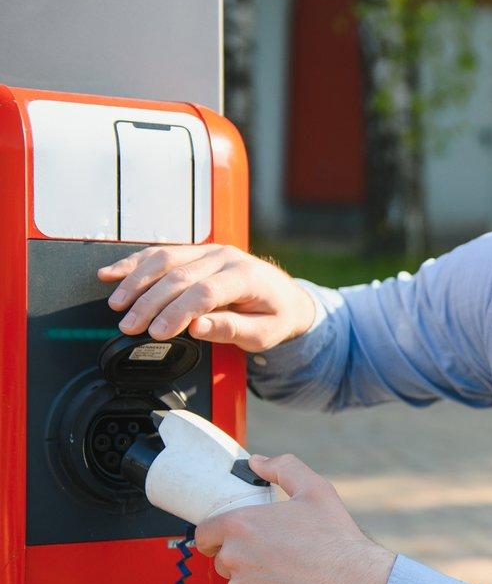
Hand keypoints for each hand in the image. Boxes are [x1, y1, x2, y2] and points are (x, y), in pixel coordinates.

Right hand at [97, 244, 315, 352]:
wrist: (287, 297)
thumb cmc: (276, 317)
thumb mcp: (263, 333)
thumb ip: (231, 329)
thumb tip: (197, 328)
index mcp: (246, 277)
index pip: (205, 292)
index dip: (177, 312)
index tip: (157, 333)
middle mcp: (226, 257)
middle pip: (180, 276)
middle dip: (150, 302)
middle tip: (129, 326)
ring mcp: (210, 250)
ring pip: (165, 259)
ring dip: (136, 281)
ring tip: (117, 304)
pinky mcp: (196, 251)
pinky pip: (161, 253)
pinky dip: (135, 263)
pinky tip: (112, 274)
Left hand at [194, 454, 395, 583]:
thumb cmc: (336, 540)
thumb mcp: (316, 490)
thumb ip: (283, 468)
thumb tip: (258, 462)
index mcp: (241, 525)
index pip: (205, 533)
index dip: (218, 535)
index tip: (237, 539)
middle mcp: (233, 557)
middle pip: (223, 559)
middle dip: (244, 557)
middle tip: (278, 556)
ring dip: (256, 581)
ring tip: (290, 576)